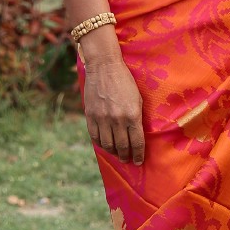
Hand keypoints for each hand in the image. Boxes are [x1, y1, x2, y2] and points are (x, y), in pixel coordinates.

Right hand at [82, 49, 144, 164]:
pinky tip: (105, 145)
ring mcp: (102, 119)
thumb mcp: (138, 99)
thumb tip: (137, 135)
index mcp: (132, 115)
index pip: (137, 142)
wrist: (104, 67)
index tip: (139, 162)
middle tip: (128, 160)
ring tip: (117, 154)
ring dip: (114, 152)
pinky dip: (101, 144)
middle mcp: (117, 119)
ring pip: (108, 145)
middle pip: (122, 146)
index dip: (138, 155)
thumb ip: (137, 118)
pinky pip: (95, 137)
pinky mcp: (91, 116)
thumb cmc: (125, 81)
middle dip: (126, 156)